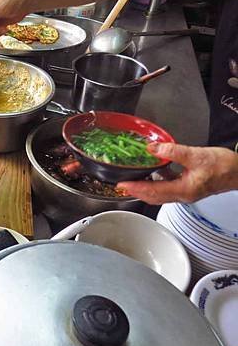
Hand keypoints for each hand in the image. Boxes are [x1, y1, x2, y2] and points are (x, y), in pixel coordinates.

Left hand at [117, 143, 237, 204]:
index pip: (153, 191)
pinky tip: (152, 172)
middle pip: (152, 196)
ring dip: (144, 187)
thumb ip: (173, 151)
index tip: (121, 185)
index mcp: (184, 190)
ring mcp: (185, 192)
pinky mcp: (188, 187)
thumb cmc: (225, 166)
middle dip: (135, 191)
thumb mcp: (196, 155)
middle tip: (120, 185)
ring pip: (159, 193)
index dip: (135, 188)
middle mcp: (183, 195)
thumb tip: (153, 149)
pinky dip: (156, 182)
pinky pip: (167, 187)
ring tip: (132, 179)